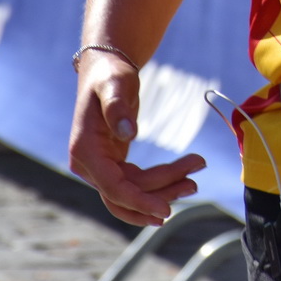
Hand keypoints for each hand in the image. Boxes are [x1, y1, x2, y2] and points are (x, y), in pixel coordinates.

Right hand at [69, 50, 204, 225]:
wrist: (106, 69)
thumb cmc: (110, 75)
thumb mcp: (114, 84)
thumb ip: (117, 107)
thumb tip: (128, 134)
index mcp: (85, 150)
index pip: (113, 188)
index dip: (139, 202)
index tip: (166, 211)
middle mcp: (88, 164)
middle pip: (126, 194)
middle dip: (161, 193)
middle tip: (195, 181)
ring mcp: (100, 167)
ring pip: (133, 192)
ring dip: (164, 190)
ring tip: (195, 179)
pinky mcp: (113, 164)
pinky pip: (136, 183)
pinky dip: (160, 182)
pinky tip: (183, 175)